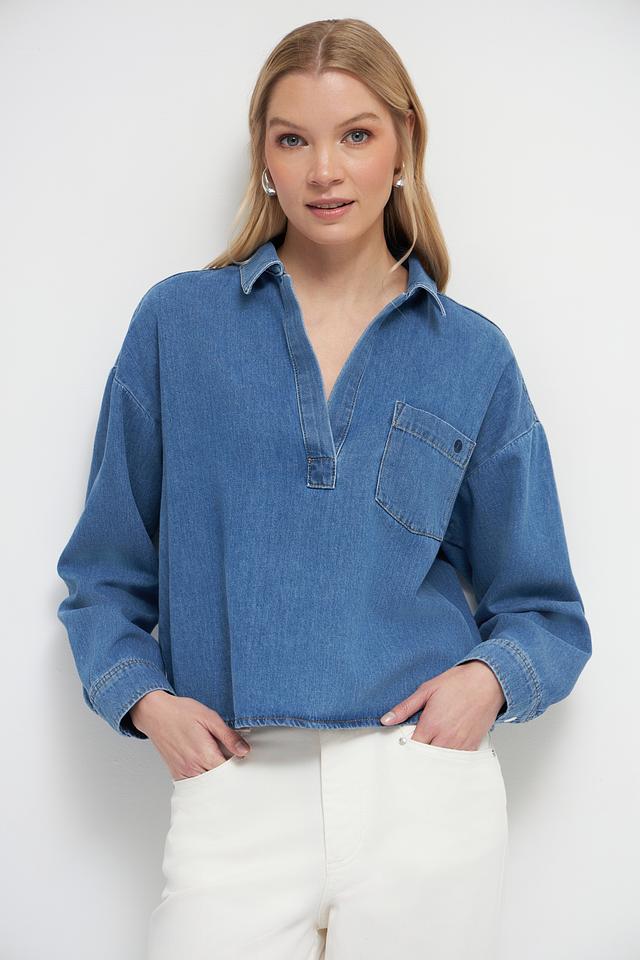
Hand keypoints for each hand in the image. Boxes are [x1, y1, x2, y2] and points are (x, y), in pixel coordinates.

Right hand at [129, 691, 250, 779]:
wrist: (155, 713)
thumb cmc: (181, 712)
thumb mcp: (209, 717)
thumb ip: (228, 736)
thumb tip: (244, 751)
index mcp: (204, 753)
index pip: (229, 772)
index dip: (239, 766)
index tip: (242, 758)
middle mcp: (193, 767)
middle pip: (219, 781)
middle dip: (229, 773)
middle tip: (232, 759)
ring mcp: (183, 773)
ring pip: (207, 785)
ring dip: (216, 778)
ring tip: (218, 761)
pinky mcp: (177, 774)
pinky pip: (195, 784)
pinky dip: (204, 780)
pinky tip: (206, 767)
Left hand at [379, 661, 505, 749]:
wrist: (488, 682)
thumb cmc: (458, 683)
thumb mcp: (427, 690)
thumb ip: (405, 707)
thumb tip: (386, 719)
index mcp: (431, 724)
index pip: (411, 747)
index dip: (404, 747)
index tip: (401, 745)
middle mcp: (445, 738)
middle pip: (425, 758)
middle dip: (417, 756)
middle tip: (412, 753)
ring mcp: (460, 744)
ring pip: (440, 762)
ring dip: (432, 760)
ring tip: (427, 753)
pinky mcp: (472, 746)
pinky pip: (456, 760)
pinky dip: (448, 760)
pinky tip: (443, 754)